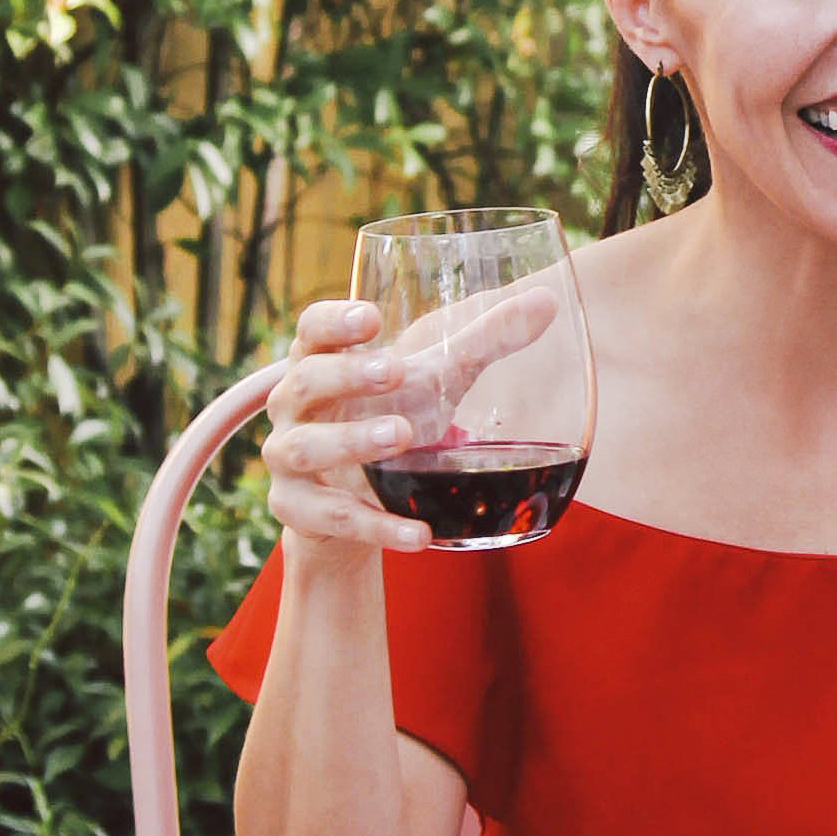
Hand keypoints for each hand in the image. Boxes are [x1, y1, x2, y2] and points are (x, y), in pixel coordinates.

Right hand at [259, 283, 553, 562]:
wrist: (350, 506)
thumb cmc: (389, 417)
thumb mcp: (433, 381)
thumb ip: (481, 342)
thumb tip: (547, 302)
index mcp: (319, 362)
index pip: (311, 329)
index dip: (334, 321)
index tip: (371, 317)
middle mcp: (293, 406)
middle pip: (305, 382)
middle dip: (348, 377)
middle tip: (395, 372)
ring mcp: (288, 459)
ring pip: (308, 447)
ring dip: (353, 442)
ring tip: (402, 437)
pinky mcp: (298, 510)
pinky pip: (334, 518)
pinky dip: (379, 525)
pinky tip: (419, 532)